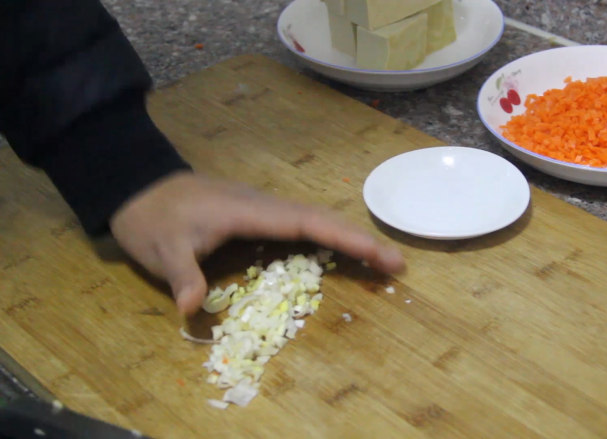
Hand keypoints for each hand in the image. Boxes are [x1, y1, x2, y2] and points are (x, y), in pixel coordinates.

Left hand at [109, 171, 404, 314]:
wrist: (138, 186)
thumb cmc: (152, 217)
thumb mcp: (160, 249)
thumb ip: (181, 275)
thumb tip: (190, 311)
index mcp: (251, 211)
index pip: (308, 223)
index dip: (345, 238)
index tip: (379, 254)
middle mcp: (265, 206)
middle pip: (323, 220)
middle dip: (361, 241)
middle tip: (396, 266)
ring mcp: (263, 209)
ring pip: (316, 221)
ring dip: (349, 239)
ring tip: (381, 262)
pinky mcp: (258, 216)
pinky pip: (302, 227)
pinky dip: (328, 239)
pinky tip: (340, 253)